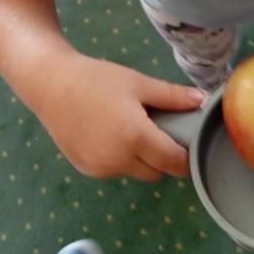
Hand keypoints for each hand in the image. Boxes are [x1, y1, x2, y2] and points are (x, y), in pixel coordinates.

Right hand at [40, 54, 203, 180]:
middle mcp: (118, 160)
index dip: (187, 158)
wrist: (51, 86)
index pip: (173, 163)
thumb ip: (172, 96)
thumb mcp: (138, 83)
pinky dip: (121, 159)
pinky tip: (111, 134)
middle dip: (164, 158)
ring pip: (136, 172)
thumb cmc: (97, 80)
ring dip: (142, 159)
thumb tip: (201, 101)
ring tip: (133, 128)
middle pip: (157, 172)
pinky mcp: (86, 170)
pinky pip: (115, 170)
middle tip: (161, 131)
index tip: (190, 146)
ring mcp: (100, 169)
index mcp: (135, 137)